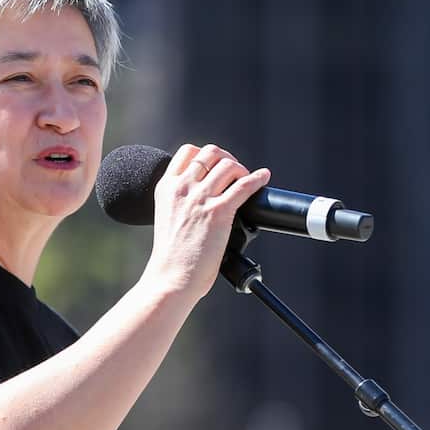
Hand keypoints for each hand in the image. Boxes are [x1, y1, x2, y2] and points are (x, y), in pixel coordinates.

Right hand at [141, 143, 269, 302]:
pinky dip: (258, 179)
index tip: (216, 166)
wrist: (171, 277)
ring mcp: (200, 199)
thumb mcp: (167, 216)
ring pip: (229, 165)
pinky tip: (263, 178)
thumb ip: (181, 200)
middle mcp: (182, 188)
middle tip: (234, 172)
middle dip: (227, 158)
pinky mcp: (219, 212)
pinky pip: (244, 185)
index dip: (206, 155)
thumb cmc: (171, 256)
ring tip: (246, 181)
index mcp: (166, 188)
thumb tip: (206, 194)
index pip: (188, 152)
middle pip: (211, 152)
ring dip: (241, 170)